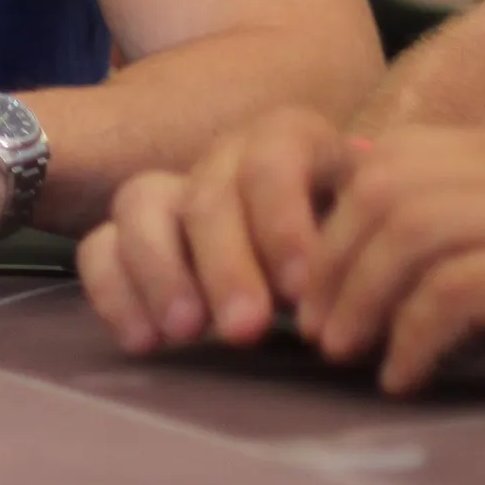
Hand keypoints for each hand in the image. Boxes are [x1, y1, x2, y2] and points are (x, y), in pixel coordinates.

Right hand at [78, 107, 354, 352]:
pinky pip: (100, 246)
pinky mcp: (135, 241)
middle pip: (207, 187)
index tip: (301, 290)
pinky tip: (144, 341)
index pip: (273, 151)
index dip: (282, 216)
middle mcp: (226, 161)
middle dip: (224, 260)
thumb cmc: (368, 259)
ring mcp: (175, 195)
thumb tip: (353, 295)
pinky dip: (115, 290)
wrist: (343, 279)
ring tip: (185, 332)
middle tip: (247, 328)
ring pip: (139, 200)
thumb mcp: (383, 244)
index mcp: (294, 143)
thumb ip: (369, 256)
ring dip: (159, 268)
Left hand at [297, 126, 484, 392]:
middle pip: (386, 183)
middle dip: (332, 254)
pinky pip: (454, 288)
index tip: (309, 279)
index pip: (390, 159)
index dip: (337, 217)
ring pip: (410, 226)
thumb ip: (435, 229)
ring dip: (359, 294)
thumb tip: (335, 257)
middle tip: (311, 322)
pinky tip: (399, 376)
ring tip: (338, 349)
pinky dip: (412, 335)